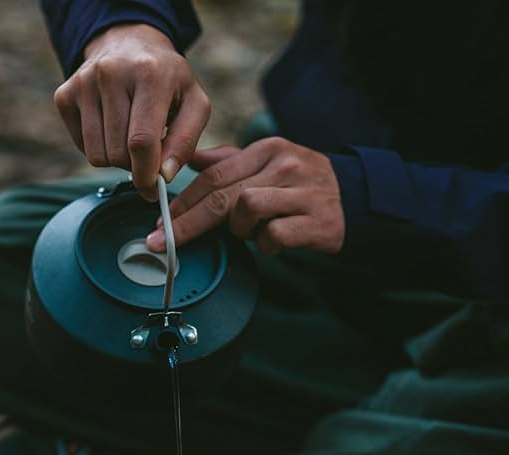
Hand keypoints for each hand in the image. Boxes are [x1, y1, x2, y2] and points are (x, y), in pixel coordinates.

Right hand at [54, 24, 209, 200]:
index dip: (146, 174)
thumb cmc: (167, 80)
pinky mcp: (65, 95)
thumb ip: (186, 141)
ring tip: (128, 136)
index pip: (141, 141)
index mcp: (149, 73)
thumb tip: (164, 176)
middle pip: (118, 154)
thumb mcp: (193, 103)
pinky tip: (110, 127)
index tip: (151, 190)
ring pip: (97, 156)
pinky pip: (82, 147)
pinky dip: (98, 148)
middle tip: (145, 152)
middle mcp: (111, 73)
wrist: (129, 43)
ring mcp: (83, 83)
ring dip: (116, 159)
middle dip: (134, 165)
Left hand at [146, 137, 344, 253]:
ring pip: (247, 210)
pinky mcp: (318, 220)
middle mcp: (284, 165)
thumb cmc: (299, 186)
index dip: (181, 203)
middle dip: (187, 223)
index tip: (159, 225)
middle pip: (222, 195)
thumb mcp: (266, 164)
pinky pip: (275, 236)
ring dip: (239, 231)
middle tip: (165, 245)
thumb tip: (187, 159)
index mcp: (266, 149)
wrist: (356, 199)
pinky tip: (274, 242)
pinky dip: (267, 245)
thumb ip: (227, 163)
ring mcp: (302, 191)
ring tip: (251, 233)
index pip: (212, 176)